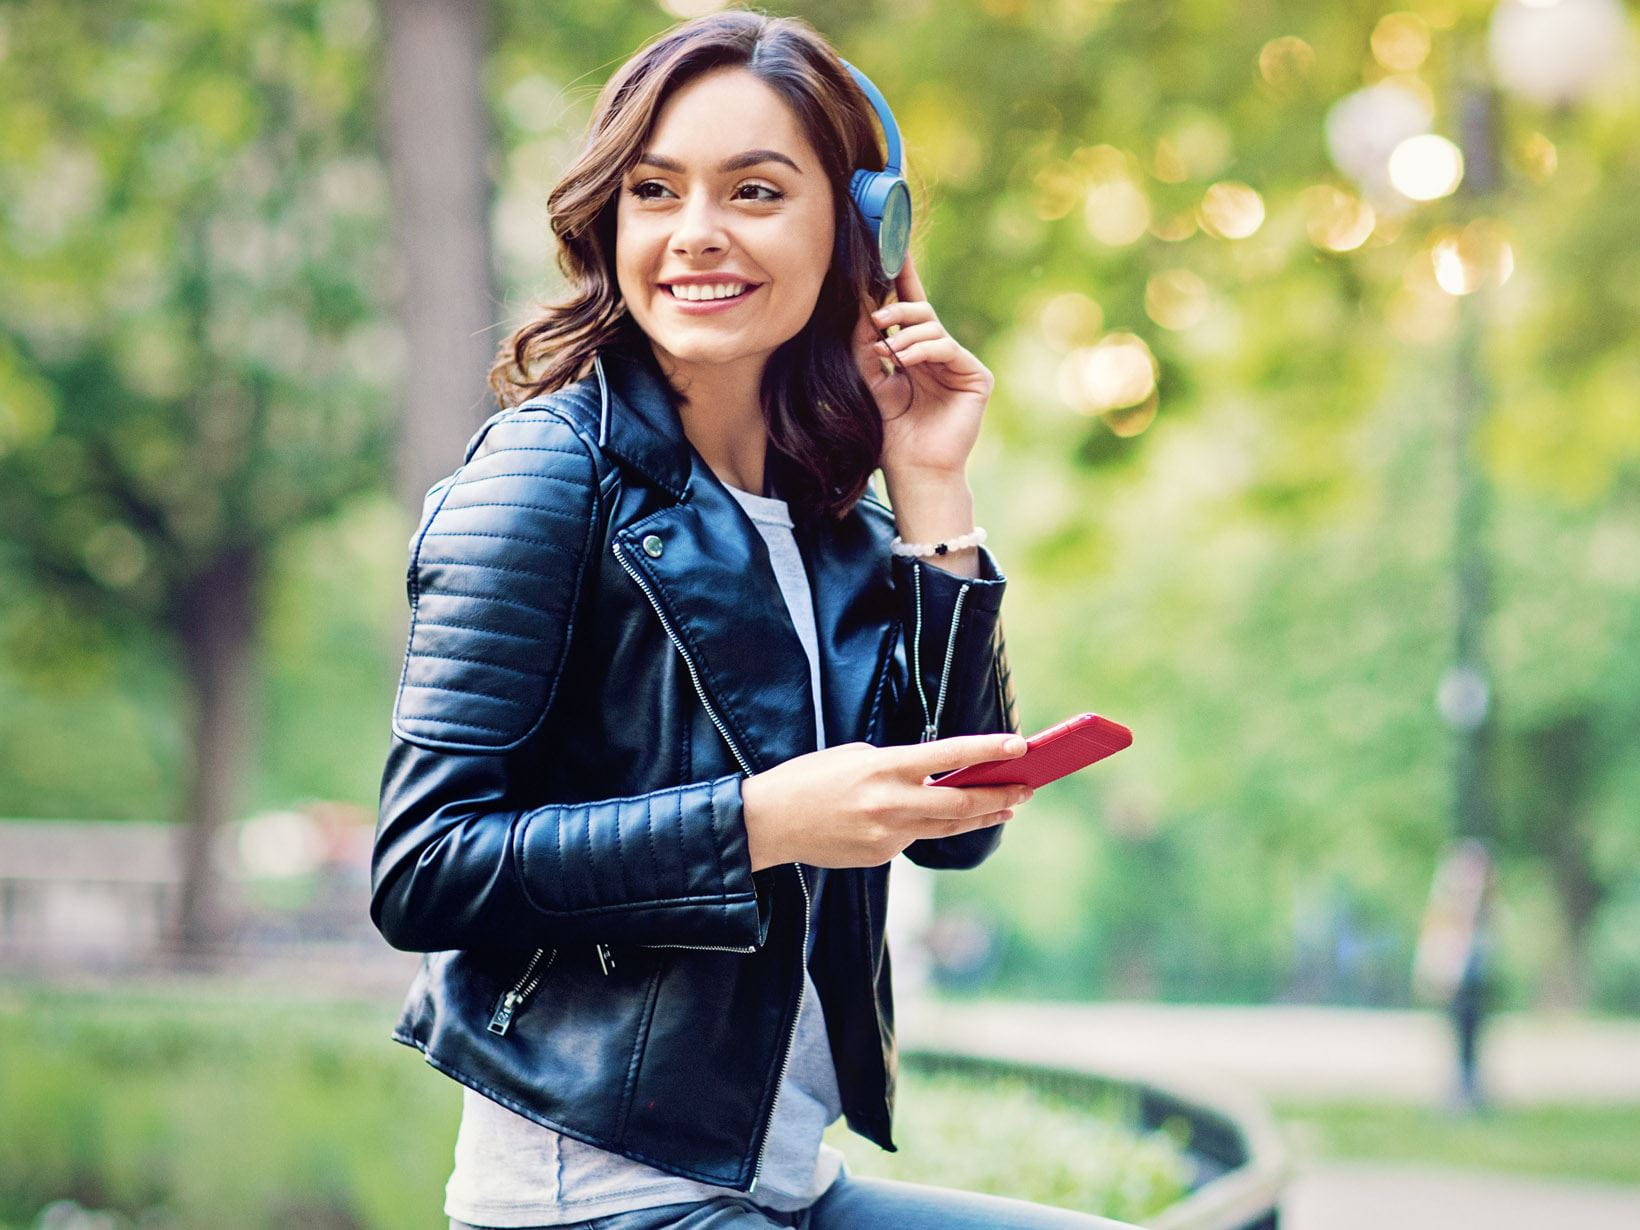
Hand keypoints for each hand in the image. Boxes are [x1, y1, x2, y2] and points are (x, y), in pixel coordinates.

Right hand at [739, 733, 1034, 871]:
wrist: (769, 822)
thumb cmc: (809, 779)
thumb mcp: (855, 756)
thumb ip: (897, 766)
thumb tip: (936, 779)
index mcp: (884, 767)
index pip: (949, 755)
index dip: (989, 750)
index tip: (1020, 744)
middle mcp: (891, 803)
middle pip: (962, 804)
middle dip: (1001, 796)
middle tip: (1028, 788)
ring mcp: (887, 835)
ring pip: (947, 828)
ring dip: (981, 817)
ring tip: (1007, 808)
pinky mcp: (880, 856)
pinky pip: (912, 838)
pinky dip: (924, 826)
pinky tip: (926, 818)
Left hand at [851, 247, 995, 480]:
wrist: (912, 468)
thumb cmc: (890, 431)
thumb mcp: (869, 379)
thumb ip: (865, 343)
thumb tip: (860, 304)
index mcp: (916, 352)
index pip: (910, 307)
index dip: (903, 277)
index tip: (892, 247)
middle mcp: (940, 354)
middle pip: (921, 311)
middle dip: (897, 307)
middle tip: (876, 314)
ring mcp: (960, 364)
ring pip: (933, 327)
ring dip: (905, 335)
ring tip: (887, 353)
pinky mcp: (976, 376)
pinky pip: (947, 347)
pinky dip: (922, 350)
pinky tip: (904, 360)